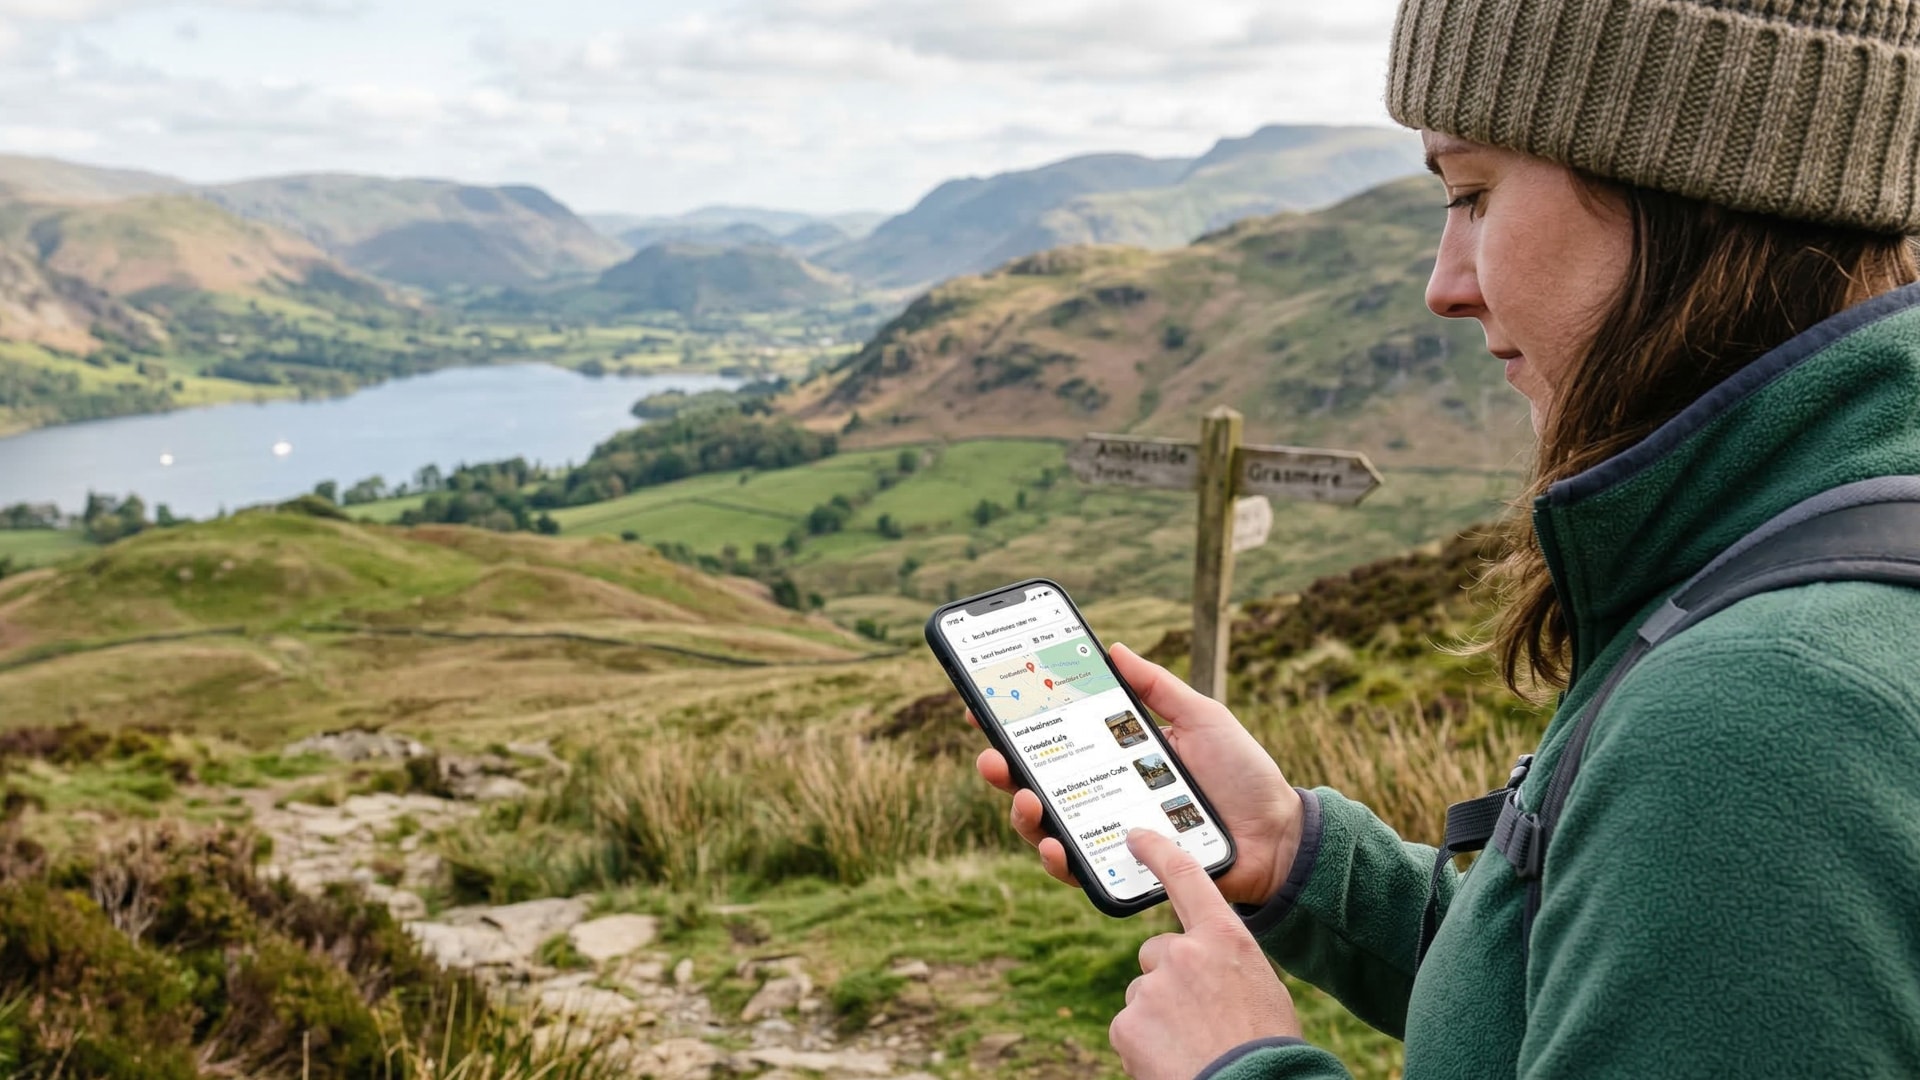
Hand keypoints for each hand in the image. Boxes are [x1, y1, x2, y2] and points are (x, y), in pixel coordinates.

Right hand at [973, 642, 1302, 905]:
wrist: (1277, 836)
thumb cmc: (1242, 775)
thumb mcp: (1201, 717)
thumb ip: (1157, 687)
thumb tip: (1113, 648)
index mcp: (1115, 755)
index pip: (1053, 738)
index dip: (1014, 725)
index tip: (982, 705)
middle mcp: (1103, 794)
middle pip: (1034, 782)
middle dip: (1001, 769)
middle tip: (991, 755)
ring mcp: (1109, 834)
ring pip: (1045, 827)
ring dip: (1023, 813)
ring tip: (1026, 797)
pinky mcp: (1122, 870)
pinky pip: (1079, 868)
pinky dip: (1059, 858)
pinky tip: (1055, 844)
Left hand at [1110, 829, 1301, 1079]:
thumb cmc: (1266, 1047)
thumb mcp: (1260, 988)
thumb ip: (1225, 964)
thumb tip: (1203, 969)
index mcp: (1225, 939)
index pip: (1188, 880)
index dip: (1159, 853)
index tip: (1137, 836)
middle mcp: (1183, 953)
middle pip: (1157, 953)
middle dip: (1168, 980)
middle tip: (1198, 1018)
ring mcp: (1152, 987)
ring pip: (1143, 994)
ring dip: (1159, 1017)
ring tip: (1192, 1046)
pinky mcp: (1127, 1023)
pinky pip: (1129, 1027)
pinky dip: (1143, 1045)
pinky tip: (1172, 1061)